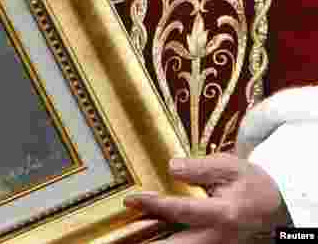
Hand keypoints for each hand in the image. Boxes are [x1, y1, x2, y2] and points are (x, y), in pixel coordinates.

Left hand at [124, 154, 289, 242]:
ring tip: (131, 235)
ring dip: (158, 243)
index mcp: (224, 214)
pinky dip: (169, 241)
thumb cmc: (252, 185)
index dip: (155, 205)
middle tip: (124, 234)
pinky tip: (149, 233)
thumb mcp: (230, 167)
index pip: (182, 211)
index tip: (132, 199)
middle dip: (152, 243)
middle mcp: (218, 236)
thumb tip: (171, 167)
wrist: (277, 209)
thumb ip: (200, 167)